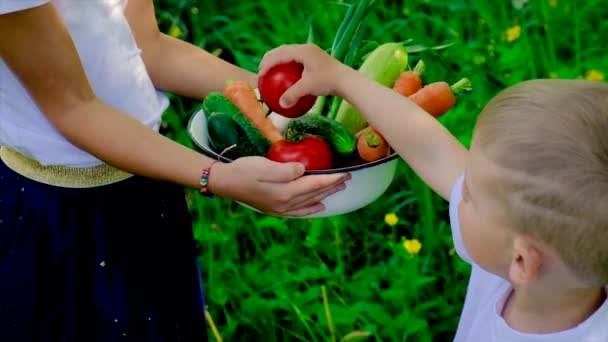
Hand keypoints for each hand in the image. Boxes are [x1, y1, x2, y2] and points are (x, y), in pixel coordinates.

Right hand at [209, 156, 350, 216]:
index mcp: (286, 192)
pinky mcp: (274, 209)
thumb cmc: (244, 170)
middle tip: (348, 179)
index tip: (345, 173)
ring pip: (310, 202)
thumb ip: (287, 170)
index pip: (315, 185)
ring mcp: (280, 209)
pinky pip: (299, 211)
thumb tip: (303, 170)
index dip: (331, 179)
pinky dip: (312, 209)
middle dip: (332, 186)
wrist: (225, 182)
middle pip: (315, 194)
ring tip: (339, 189)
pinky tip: (319, 207)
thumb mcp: (265, 166)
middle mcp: (286, 204)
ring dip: (326, 195)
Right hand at [258, 44, 349, 108]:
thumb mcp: (308, 88)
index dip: (268, 63)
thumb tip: (280, 105)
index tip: (261, 74)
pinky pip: (297, 61)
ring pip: (290, 54)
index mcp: (303, 50)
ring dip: (279, 62)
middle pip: (282, 50)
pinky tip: (286, 80)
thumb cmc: (328, 82)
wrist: (347, 80)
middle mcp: (306, 48)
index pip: (280, 54)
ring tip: (271, 73)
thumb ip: (292, 95)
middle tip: (261, 71)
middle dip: (270, 59)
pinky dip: (289, 68)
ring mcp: (311, 53)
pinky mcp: (315, 59)